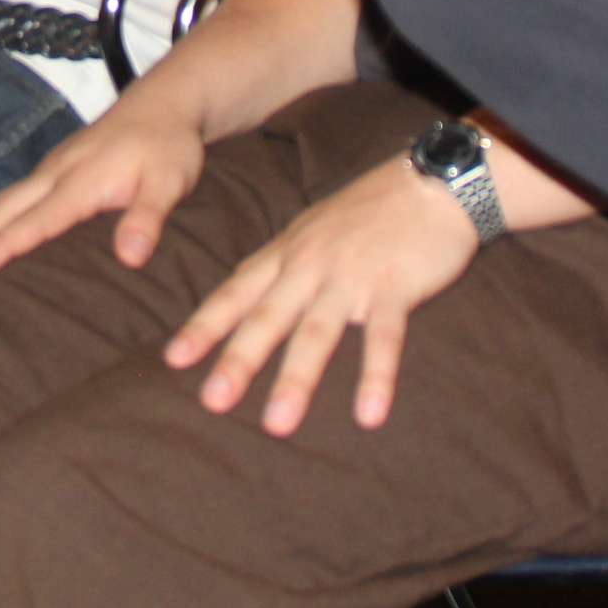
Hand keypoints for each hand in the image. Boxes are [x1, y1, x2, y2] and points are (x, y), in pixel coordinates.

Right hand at [0, 100, 205, 278]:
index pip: (36, 221)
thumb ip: (148, 217)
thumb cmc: (169, 147)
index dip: (5, 246)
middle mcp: (52, 176)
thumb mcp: (171, 181)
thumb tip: (129, 258)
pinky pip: (5, 204)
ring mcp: (46, 173)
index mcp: (80, 181)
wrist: (163, 105)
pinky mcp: (48, 176)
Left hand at [160, 155, 480, 434]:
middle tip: (212, 402)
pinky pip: (384, 338)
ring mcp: (352, 276)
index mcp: (289, 252)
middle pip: (267, 317)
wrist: (433, 182)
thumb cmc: (373, 208)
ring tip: (277, 425)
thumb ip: (286, 263)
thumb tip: (251, 293)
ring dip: (297, 379)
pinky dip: (375, 376)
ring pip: (317, 332)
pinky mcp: (395, 286)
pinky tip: (368, 416)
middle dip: (238, 360)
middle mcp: (311, 265)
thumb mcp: (315, 228)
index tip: (175, 359)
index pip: (237, 291)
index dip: (206, 325)